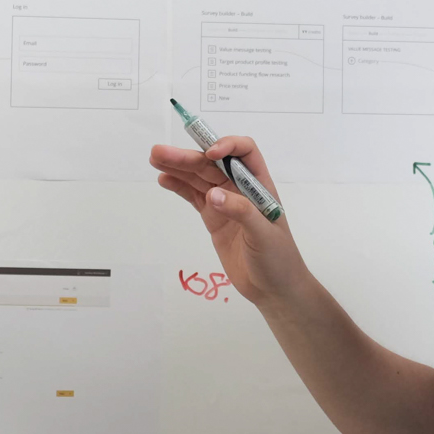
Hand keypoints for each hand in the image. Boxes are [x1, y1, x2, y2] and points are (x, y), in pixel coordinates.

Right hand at [149, 135, 311, 307]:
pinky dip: (179, 187)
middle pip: (212, 164)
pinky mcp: (213, 218)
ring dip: (178, 167)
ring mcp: (225, 203)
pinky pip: (193, 196)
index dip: (228, 146)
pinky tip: (164, 179)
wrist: (273, 287)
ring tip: (155, 159)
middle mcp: (240, 189)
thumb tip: (213, 196)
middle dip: (187, 157)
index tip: (210, 154)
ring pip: (199, 178)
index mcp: (259, 185)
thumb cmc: (278, 258)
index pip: (245, 153)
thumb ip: (241, 213)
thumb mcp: (264, 235)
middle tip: (159, 152)